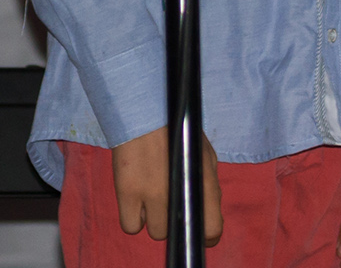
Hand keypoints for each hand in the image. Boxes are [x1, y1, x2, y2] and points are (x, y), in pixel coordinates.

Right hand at [111, 126, 222, 244]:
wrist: (142, 107)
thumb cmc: (175, 127)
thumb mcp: (202, 152)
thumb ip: (206, 184)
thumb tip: (204, 211)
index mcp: (203, 181)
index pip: (213, 229)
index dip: (205, 234)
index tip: (197, 229)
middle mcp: (179, 192)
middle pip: (180, 232)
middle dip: (174, 221)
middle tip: (167, 202)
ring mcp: (152, 193)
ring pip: (156, 232)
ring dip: (152, 219)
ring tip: (148, 196)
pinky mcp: (127, 190)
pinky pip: (131, 226)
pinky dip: (132, 218)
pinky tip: (134, 200)